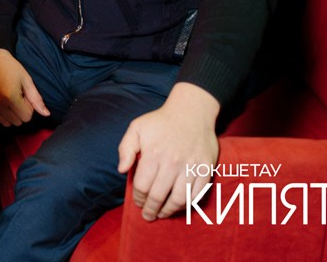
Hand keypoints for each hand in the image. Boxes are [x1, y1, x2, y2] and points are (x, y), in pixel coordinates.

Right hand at [0, 49, 49, 125]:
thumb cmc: (9, 66)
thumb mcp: (26, 79)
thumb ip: (36, 98)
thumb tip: (46, 114)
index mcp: (11, 97)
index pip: (27, 117)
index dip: (29, 107)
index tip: (25, 95)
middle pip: (18, 122)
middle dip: (21, 111)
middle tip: (18, 97)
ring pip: (7, 123)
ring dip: (11, 114)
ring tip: (9, 99)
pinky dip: (2, 114)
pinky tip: (1, 101)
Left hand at [116, 82, 220, 219]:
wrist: (191, 112)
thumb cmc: (160, 121)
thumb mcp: (136, 128)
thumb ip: (125, 148)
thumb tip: (121, 170)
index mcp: (153, 153)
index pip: (142, 185)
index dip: (138, 197)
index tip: (137, 202)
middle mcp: (172, 162)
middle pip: (159, 195)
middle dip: (151, 209)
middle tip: (147, 216)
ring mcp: (191, 167)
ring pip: (179, 199)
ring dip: (168, 211)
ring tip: (162, 214)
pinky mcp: (205, 169)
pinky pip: (197, 194)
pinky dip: (187, 205)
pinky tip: (179, 206)